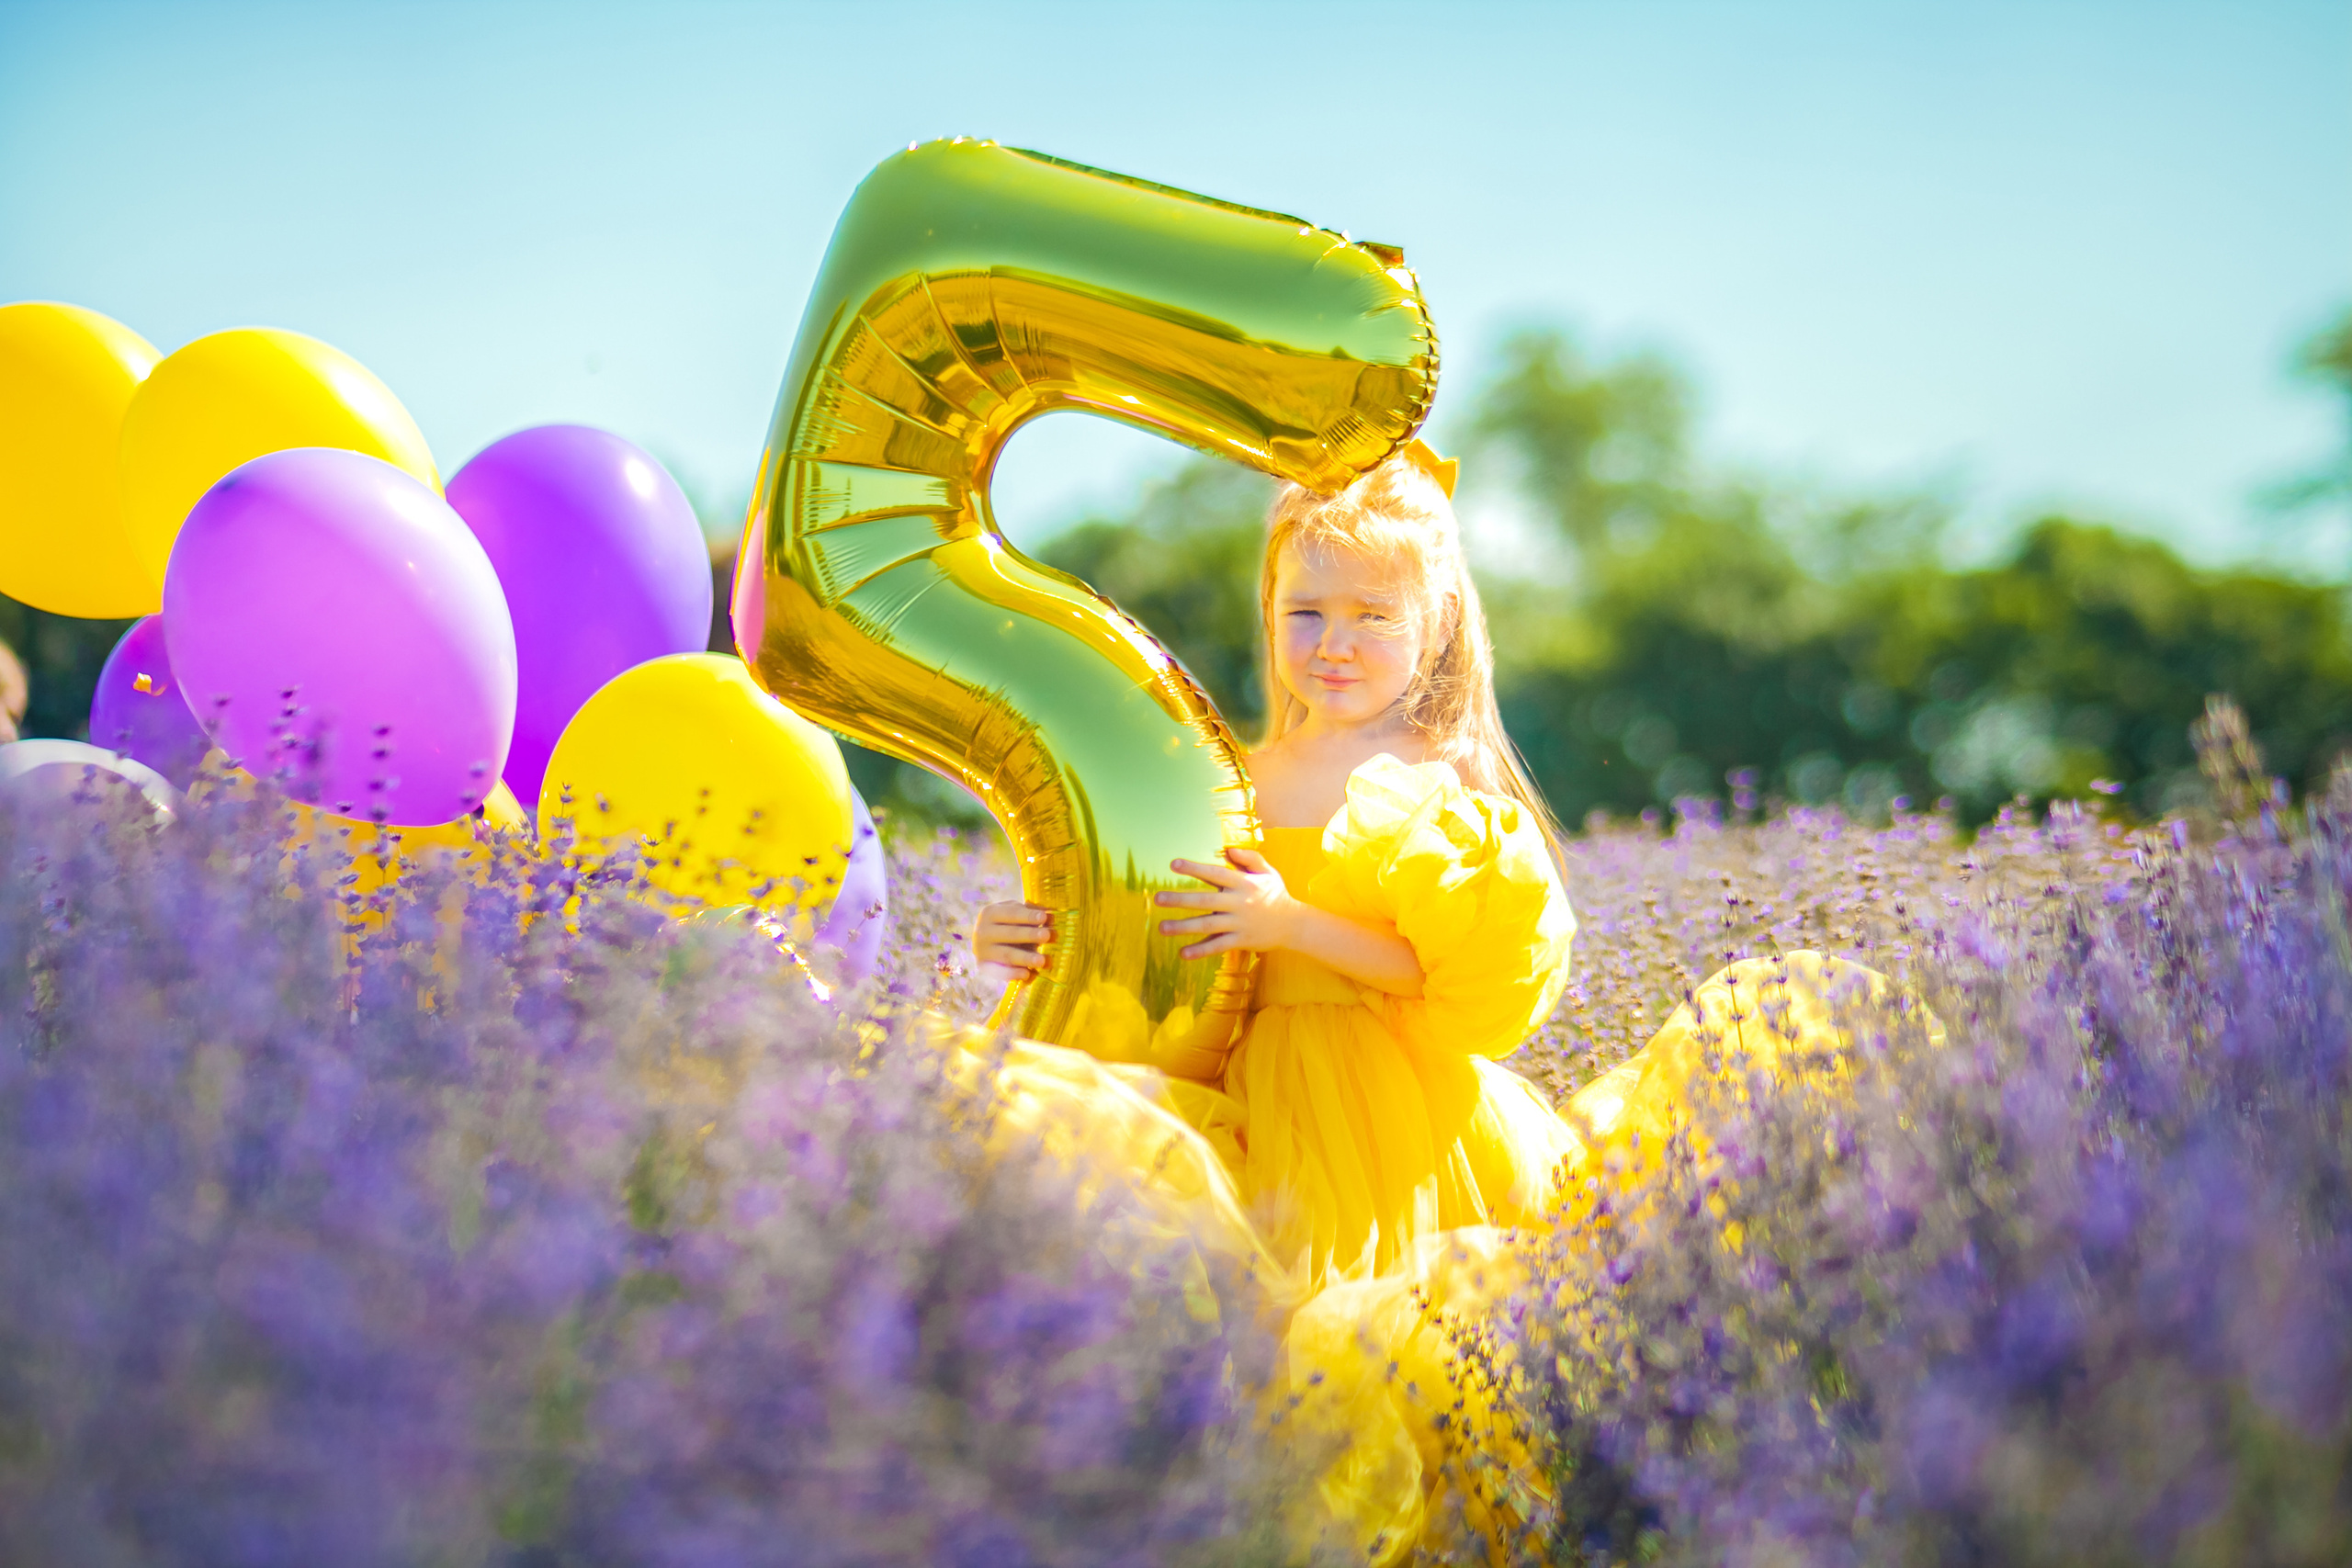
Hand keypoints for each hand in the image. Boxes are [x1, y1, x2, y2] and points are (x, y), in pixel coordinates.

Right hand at [971, 900, 1050, 983]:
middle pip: (1010, 934)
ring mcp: (982, 951)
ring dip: (1025, 958)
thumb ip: (1032, 914)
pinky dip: (1014, 973)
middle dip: (1029, 935)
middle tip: (1047, 935)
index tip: (1044, 917)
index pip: (1011, 914)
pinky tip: (1028, 974)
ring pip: (1007, 955)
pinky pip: (1001, 972)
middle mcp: (982, 932)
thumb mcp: (1017, 914)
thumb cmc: (1010, 923)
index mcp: (990, 913)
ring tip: (1042, 960)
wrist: (988, 942)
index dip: (1028, 916)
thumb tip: (1050, 918)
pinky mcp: (985, 968)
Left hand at [1153, 848, 1299, 958]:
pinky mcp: (1241, 940)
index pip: (1215, 874)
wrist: (1295, 924)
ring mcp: (1239, 923)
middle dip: (1180, 899)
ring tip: (1162, 928)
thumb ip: (1249, 858)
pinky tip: (1182, 954)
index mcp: (1242, 883)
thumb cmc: (1276, 894)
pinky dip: (1200, 951)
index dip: (1194, 869)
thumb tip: (1227, 849)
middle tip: (1157, 898)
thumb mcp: (1267, 872)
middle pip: (1205, 900)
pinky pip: (1218, 946)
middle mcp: (1238, 903)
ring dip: (1183, 927)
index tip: (1173, 864)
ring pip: (1207, 925)